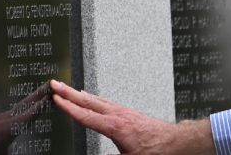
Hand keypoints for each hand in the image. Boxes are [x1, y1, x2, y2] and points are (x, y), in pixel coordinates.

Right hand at [50, 80, 215, 154]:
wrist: (175, 142)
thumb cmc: (156, 150)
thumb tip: (92, 154)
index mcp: (115, 126)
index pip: (86, 115)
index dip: (69, 107)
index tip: (56, 98)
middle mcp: (118, 115)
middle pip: (89, 101)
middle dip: (70, 92)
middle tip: (55, 83)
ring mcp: (124, 112)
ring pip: (98, 100)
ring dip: (81, 94)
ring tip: (67, 89)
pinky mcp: (129, 113)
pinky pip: (106, 103)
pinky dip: (94, 99)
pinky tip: (92, 99)